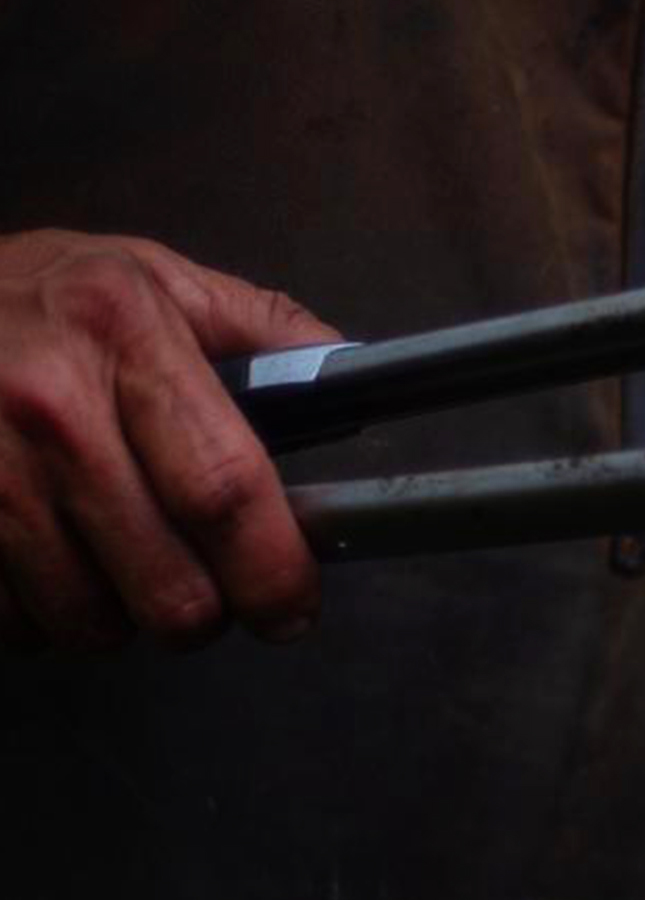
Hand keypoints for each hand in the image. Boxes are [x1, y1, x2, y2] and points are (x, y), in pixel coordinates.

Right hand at [0, 230, 338, 651]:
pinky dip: (40, 616)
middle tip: (204, 596)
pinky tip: (44, 563)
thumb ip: (262, 329)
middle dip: (203, 615)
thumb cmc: (36, 295)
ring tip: (113, 563)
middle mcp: (49, 405)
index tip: (291, 609)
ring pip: (89, 620)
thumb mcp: (152, 277)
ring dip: (117, 618)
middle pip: (168, 587)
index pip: (226, 491)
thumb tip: (354, 377)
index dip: (274, 573)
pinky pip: (14, 622)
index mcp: (124, 336)